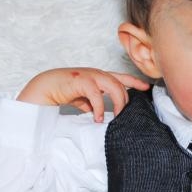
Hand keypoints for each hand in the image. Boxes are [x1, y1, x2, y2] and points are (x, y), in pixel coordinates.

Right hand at [17, 68, 150, 121]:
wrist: (45, 86)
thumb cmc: (63, 91)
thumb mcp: (82, 98)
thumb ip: (92, 102)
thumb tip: (99, 113)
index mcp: (98, 76)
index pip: (120, 77)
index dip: (134, 81)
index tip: (146, 86)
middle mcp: (96, 73)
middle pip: (120, 84)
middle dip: (125, 101)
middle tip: (123, 116)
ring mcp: (90, 75)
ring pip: (113, 86)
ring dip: (117, 103)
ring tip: (116, 117)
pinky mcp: (82, 81)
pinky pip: (97, 95)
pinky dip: (100, 108)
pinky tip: (98, 119)